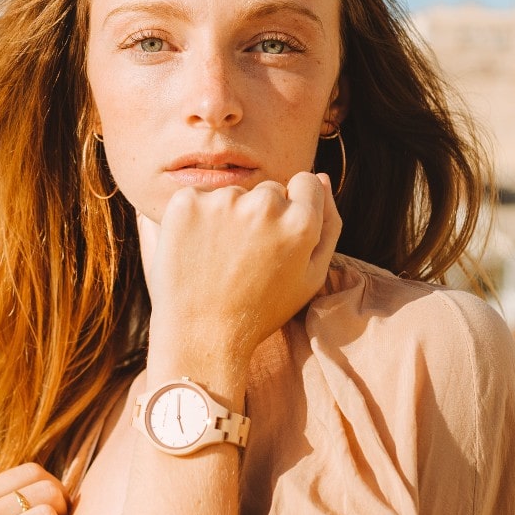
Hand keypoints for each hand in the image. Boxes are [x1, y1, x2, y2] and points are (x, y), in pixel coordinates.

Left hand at [138, 171, 340, 381]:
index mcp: (301, 221)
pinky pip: (198, 198)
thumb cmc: (261, 310)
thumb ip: (328, 225)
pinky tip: (197, 251)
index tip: (276, 237)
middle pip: (268, 190)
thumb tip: (323, 178)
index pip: (306, 182)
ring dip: (227, 217)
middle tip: (246, 259)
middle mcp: (264, 204)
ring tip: (220, 260)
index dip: (293, 209)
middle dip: (261, 215)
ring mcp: (222, 201)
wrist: (201, 336)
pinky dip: (196, 219)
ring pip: (233, 195)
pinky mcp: (186, 203)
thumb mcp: (311, 277)